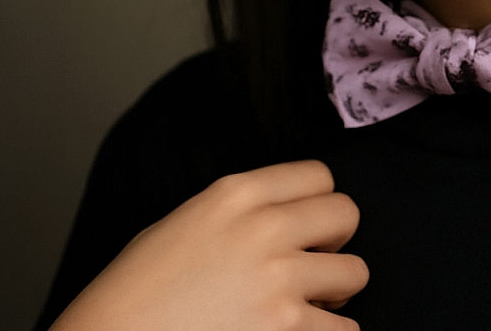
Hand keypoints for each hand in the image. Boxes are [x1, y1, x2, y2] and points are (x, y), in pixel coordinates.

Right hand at [49, 160, 367, 330]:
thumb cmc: (135, 294)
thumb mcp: (185, 223)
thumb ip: (240, 212)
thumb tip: (285, 215)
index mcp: (236, 194)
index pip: (319, 175)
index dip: (319, 203)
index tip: (310, 225)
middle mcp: (264, 228)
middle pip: (346, 214)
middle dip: (335, 242)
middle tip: (314, 264)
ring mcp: (278, 281)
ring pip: (355, 273)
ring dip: (335, 294)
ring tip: (306, 306)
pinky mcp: (285, 330)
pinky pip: (344, 330)